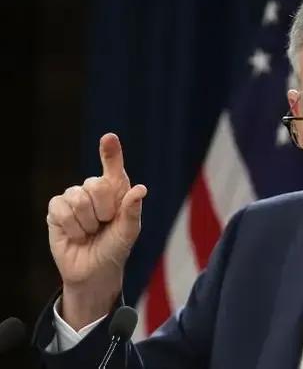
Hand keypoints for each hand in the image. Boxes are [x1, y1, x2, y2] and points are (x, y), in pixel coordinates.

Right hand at [47, 133, 146, 329]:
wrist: (95, 271)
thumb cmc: (115, 248)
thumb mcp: (129, 232)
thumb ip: (133, 211)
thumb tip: (140, 189)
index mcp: (116, 190)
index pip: (113, 166)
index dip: (110, 152)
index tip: (109, 138)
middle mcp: (94, 189)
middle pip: (97, 184)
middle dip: (104, 210)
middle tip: (105, 225)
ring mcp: (73, 198)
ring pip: (78, 198)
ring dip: (88, 222)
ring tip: (91, 232)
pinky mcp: (56, 210)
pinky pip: (62, 210)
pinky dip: (73, 228)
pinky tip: (76, 235)